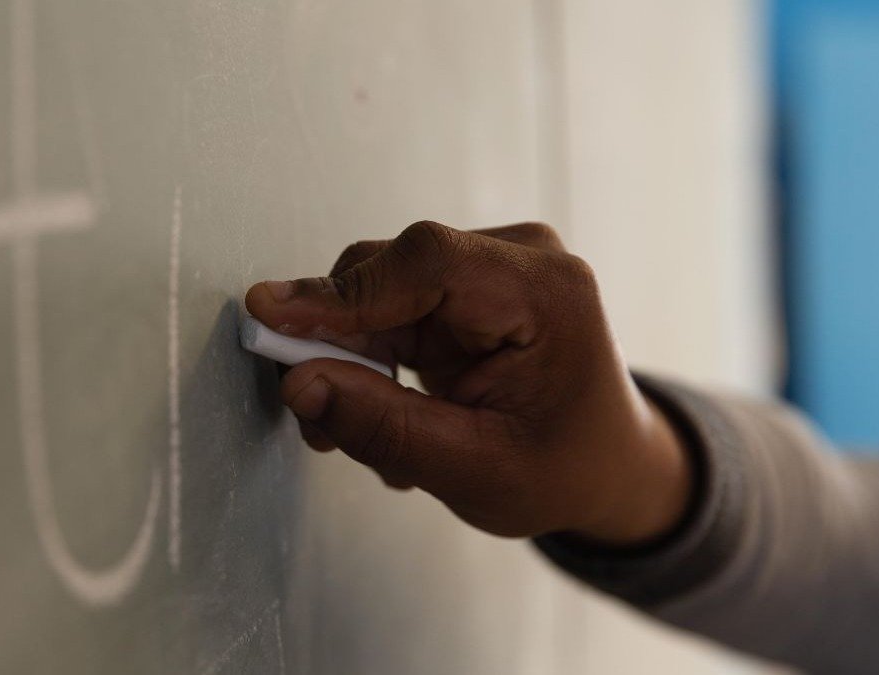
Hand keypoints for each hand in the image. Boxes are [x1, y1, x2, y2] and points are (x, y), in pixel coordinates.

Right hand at [245, 221, 690, 542]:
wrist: (607, 464)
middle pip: (391, 271)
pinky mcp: (464, 288)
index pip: (427, 264)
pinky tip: (390, 414)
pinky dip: (373, 361)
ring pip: (379, 291)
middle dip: (337, 340)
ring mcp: (491, 268)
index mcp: (546, 294)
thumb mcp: (477, 471)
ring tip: (372, 439)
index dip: (341, 291)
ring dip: (354, 362)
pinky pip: (389, 309)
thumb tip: (299, 384)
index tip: (270, 316)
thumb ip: (385, 427)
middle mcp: (519, 261)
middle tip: (316, 417)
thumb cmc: (565, 469)